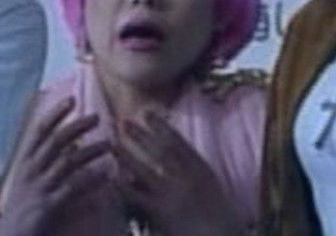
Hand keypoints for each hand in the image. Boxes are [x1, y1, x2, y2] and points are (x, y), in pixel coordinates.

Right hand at [0, 97, 110, 235]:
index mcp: (23, 162)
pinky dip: (92, 180)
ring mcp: (39, 188)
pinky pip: (74, 188)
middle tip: (98, 117)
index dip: (55, 113)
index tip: (71, 99)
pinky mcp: (49, 206)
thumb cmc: (21, 211)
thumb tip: (70, 148)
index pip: (38, 130)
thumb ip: (45, 164)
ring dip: (91, 151)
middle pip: (55, 140)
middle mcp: (30, 171)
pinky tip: (108, 175)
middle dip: (77, 126)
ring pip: (68, 162)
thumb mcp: (28, 182)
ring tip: (110, 145)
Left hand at [116, 111, 240, 235]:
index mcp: (202, 170)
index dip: (161, 126)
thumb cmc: (223, 222)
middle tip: (122, 121)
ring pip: (143, 169)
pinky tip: (111, 180)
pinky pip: (137, 197)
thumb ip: (197, 174)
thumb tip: (181, 159)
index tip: (147, 113)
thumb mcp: (215, 190)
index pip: (178, 142)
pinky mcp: (161, 212)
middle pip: (158, 151)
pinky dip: (124, 187)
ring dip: (126, 156)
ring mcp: (172, 194)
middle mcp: (186, 177)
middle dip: (140, 135)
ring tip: (112, 145)